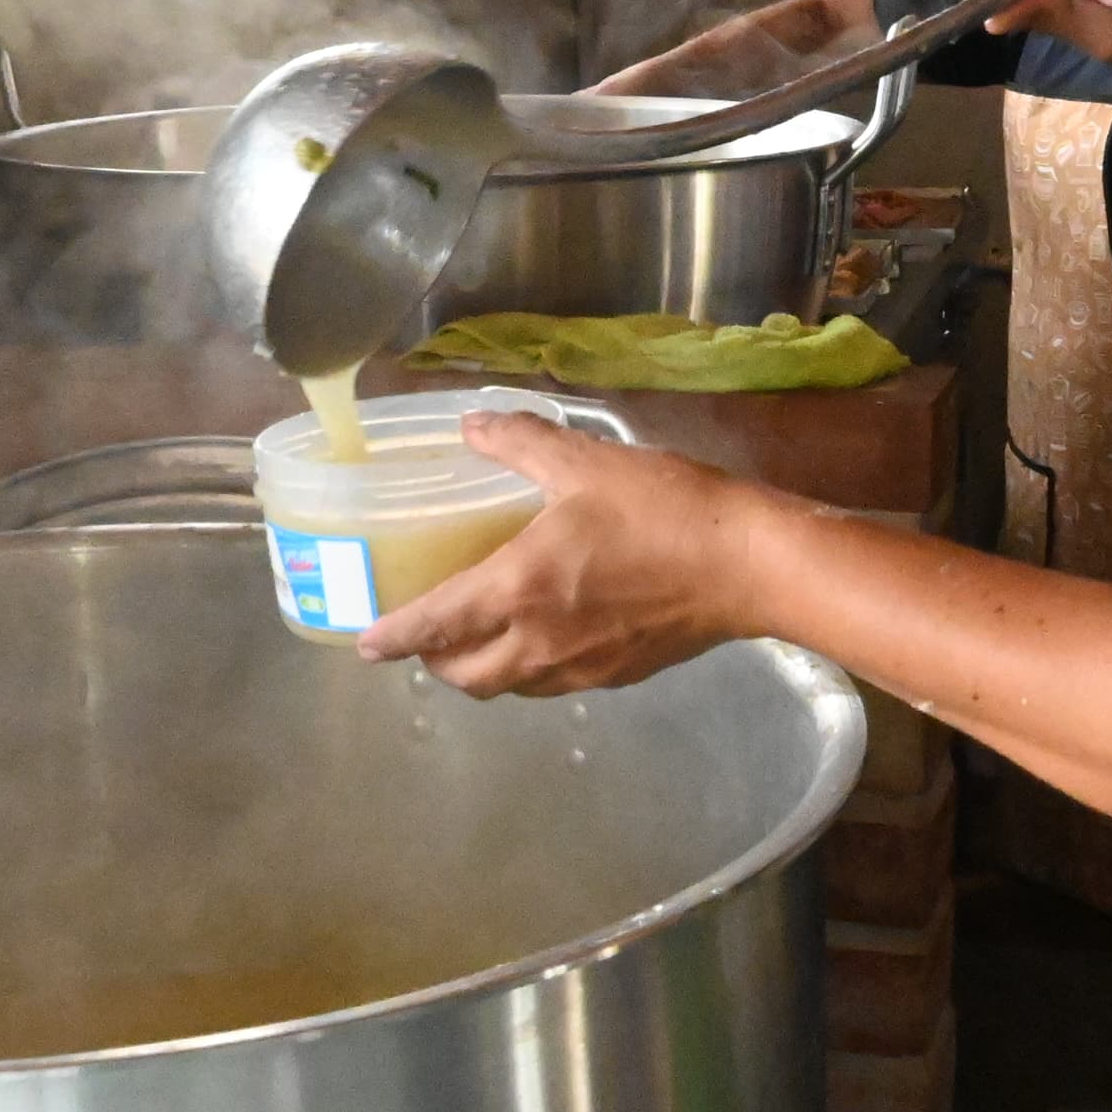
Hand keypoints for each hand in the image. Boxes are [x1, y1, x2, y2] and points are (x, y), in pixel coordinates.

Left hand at [356, 417, 781, 693]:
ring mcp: (579, 668)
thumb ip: (520, 443)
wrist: (746, 565)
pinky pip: (551, 685)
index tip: (364, 645)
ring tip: (478, 639)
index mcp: (519, 589)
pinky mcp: (616, 677)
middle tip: (425, 637)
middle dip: (434, 663)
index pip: (436, 625)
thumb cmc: (662, 509)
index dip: (394, 636)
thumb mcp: (586, 463)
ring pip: (509, 687)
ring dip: (481, 671)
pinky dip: (528, 669)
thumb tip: (472, 423)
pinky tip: (543, 636)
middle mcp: (539, 642)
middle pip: (465, 676)